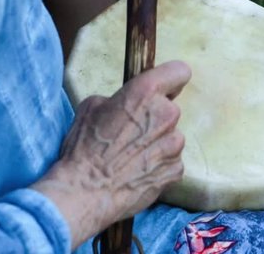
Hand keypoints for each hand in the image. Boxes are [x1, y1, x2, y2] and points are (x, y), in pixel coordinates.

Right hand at [32, 61, 190, 248]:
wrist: (86, 192)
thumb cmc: (84, 148)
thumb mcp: (91, 107)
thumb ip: (120, 98)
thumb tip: (127, 103)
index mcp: (145, 92)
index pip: (179, 71)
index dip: (171, 79)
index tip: (164, 87)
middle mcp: (166, 114)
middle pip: (170, 109)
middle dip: (155, 117)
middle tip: (132, 132)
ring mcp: (174, 143)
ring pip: (171, 136)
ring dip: (157, 143)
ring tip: (132, 156)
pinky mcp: (176, 168)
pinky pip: (171, 160)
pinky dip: (159, 164)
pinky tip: (138, 171)